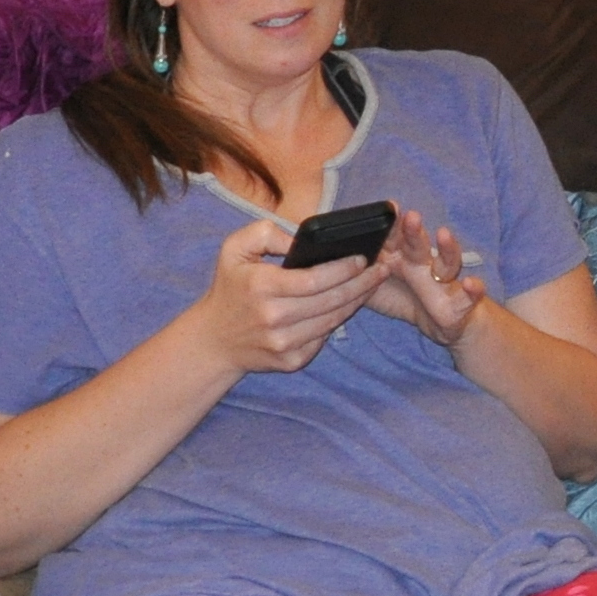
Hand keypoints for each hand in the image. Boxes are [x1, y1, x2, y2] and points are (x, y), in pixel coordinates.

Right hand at [195, 215, 385, 375]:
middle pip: (330, 301)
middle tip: (382, 269)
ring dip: (357, 302)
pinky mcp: (289, 362)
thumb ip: (266, 233)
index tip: (363, 258)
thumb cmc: (230, 288)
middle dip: (362, 284)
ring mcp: (283, 344)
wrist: (213, 340)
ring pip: (332, 322)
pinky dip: (337, 322)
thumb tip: (300, 238)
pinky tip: (349, 306)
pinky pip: (323, 340)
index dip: (343, 269)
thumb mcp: (234, 248)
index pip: (314, 279)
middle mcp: (273, 318)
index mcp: (262, 287)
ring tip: (374, 284)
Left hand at [366, 211, 486, 347]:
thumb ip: (354, 275)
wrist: (441, 322)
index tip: (388, 206)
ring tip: (443, 235)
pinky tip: (472, 284)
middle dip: (414, 230)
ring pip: (447, 262)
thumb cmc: (405, 298)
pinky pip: (469, 296)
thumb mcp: (373, 288)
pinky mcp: (460, 302)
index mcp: (402, 259)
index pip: (396, 237)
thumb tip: (323, 264)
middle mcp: (424, 265)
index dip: (392, 224)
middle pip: (419, 244)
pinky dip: (473, 290)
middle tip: (409, 216)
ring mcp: (443, 282)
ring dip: (447, 247)